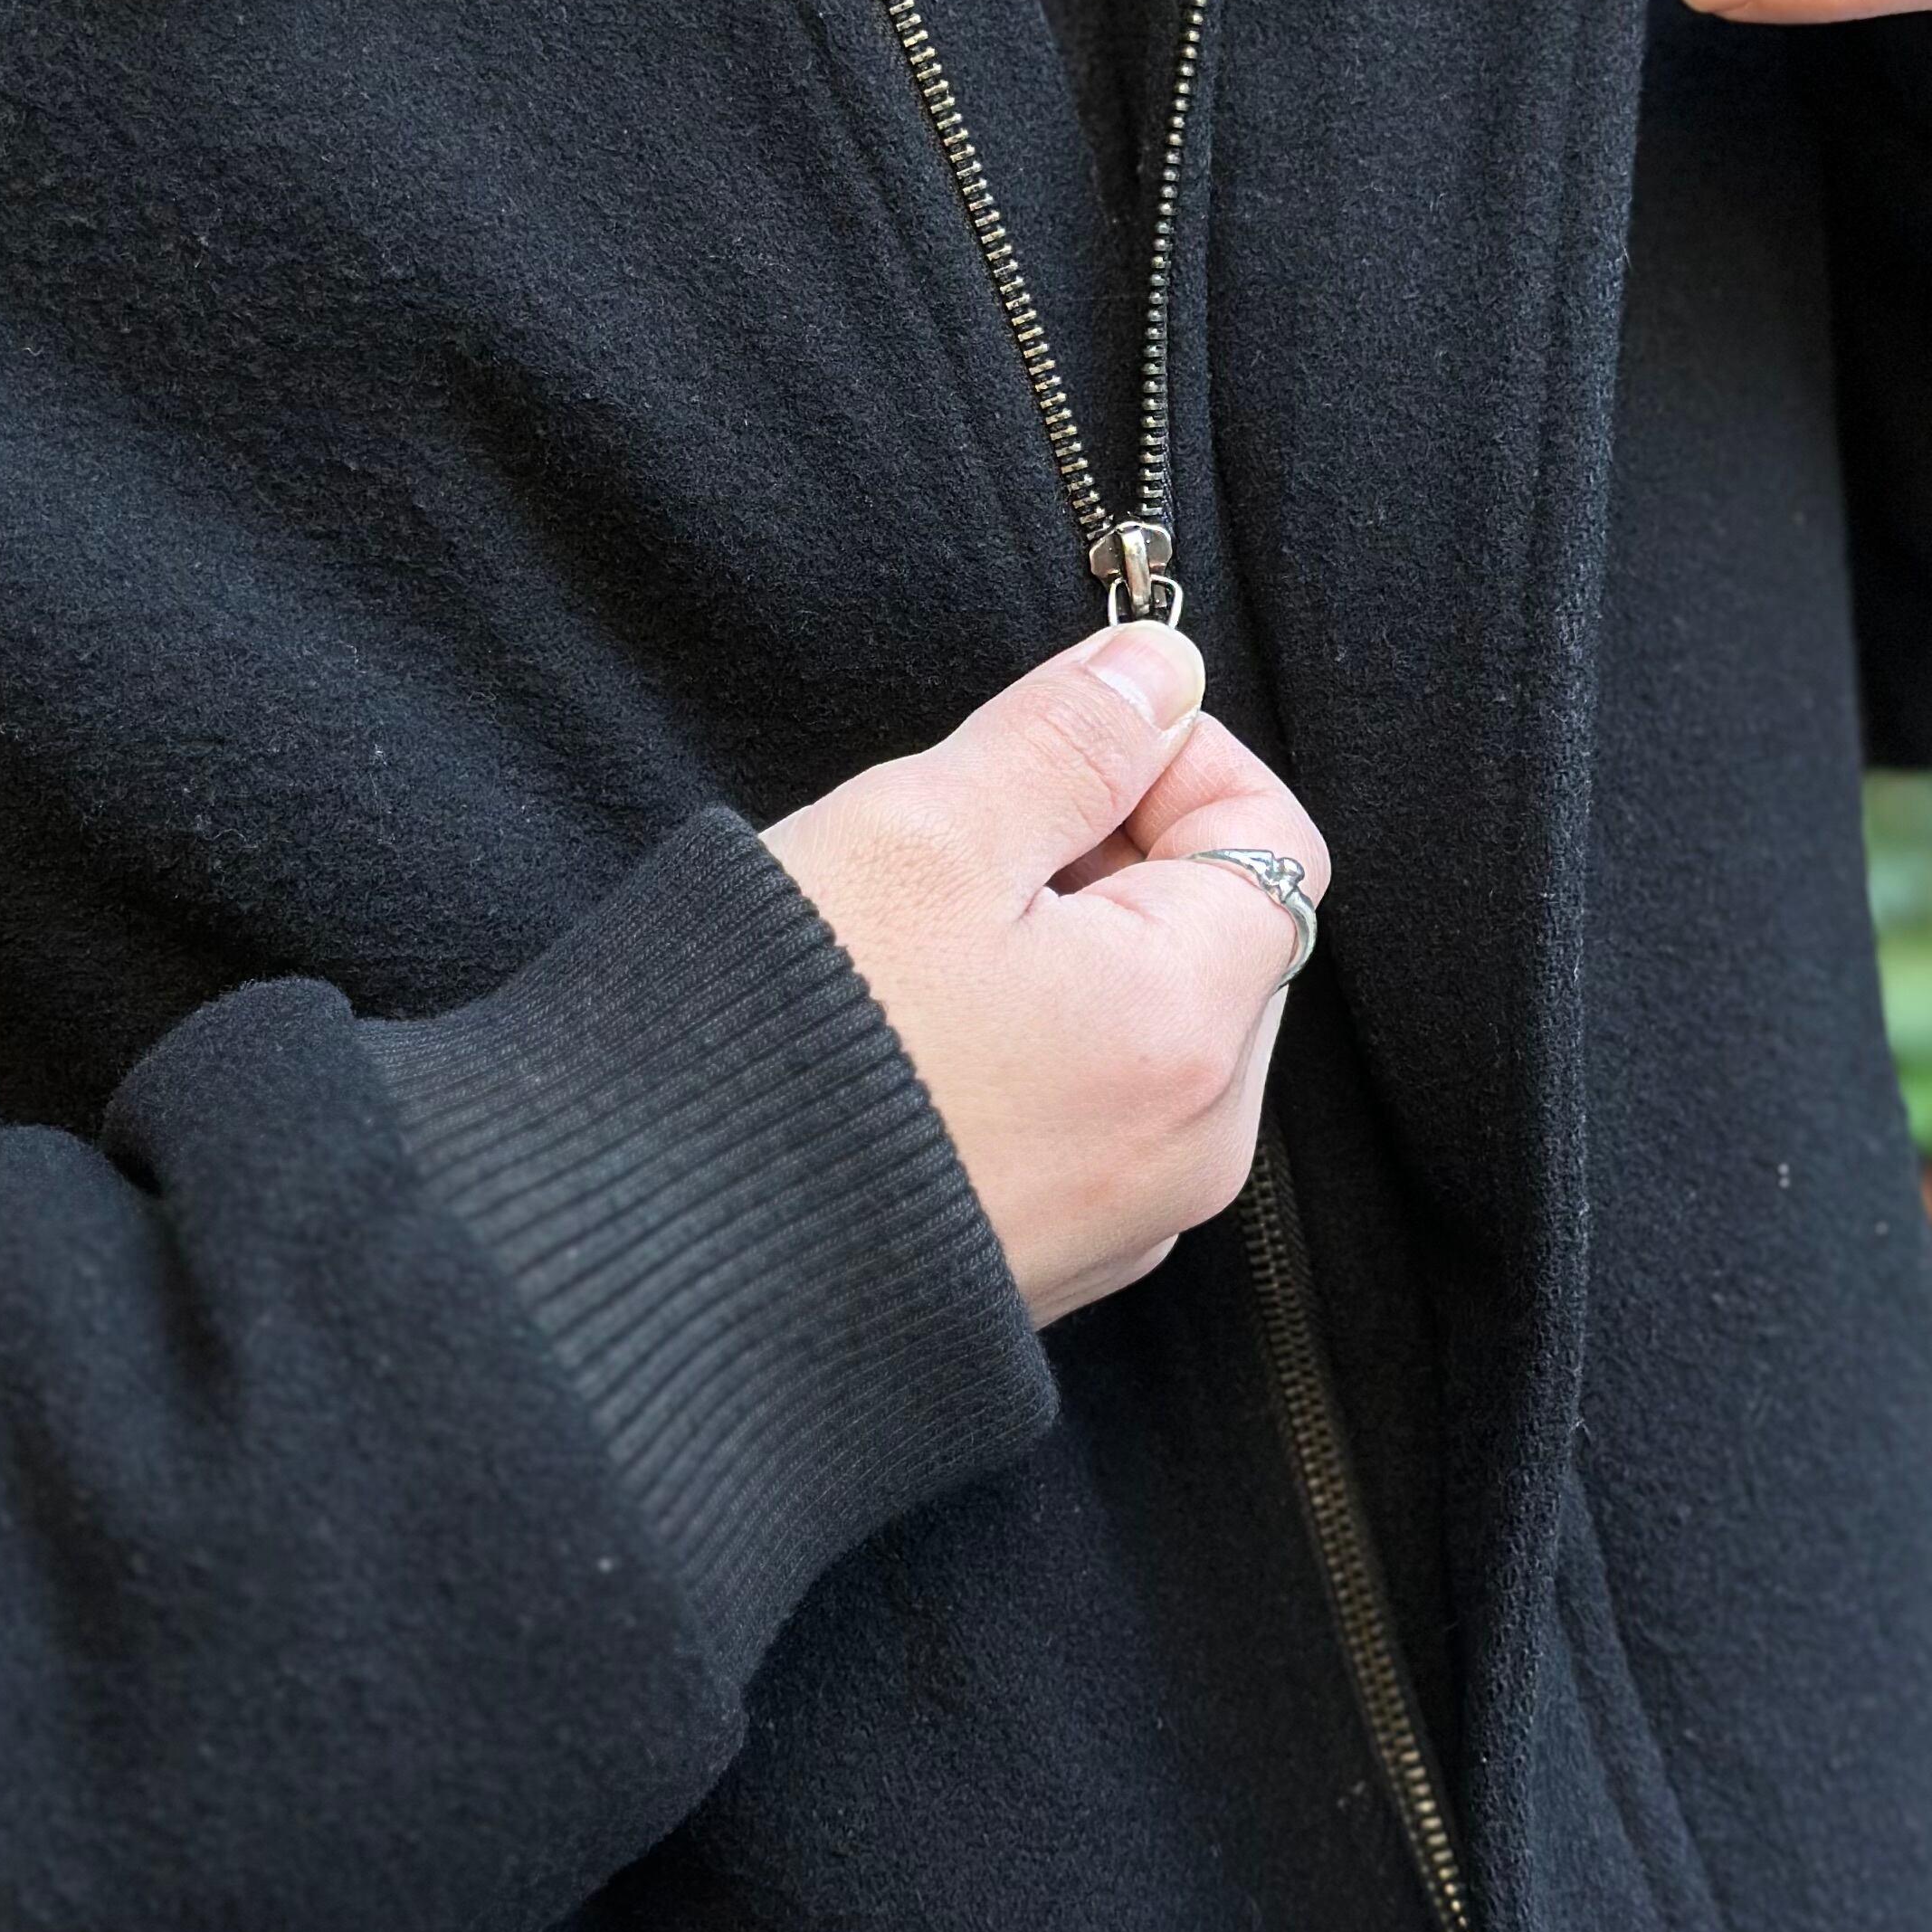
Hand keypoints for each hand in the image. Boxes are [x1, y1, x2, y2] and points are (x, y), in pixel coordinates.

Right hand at [763, 626, 1328, 1328]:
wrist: (658, 1259)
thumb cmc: (786, 1042)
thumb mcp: (924, 835)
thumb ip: (1065, 738)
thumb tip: (1158, 671)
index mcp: (1187, 1027)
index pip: (1272, 839)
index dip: (1176, 757)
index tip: (1063, 737)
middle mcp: (1192, 1143)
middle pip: (1222, 935)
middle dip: (1116, 853)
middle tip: (968, 839)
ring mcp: (1126, 1216)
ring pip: (1153, 1023)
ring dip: (1070, 947)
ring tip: (923, 940)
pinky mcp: (1054, 1259)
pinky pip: (1094, 1110)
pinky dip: (1040, 1043)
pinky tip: (918, 1031)